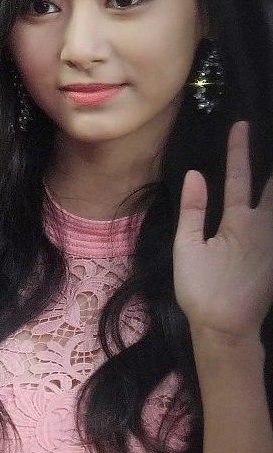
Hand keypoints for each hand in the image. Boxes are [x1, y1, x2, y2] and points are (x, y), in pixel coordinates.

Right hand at [176, 122, 272, 346]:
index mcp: (240, 222)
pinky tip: (272, 205)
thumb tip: (195, 175)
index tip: (243, 125)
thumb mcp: (188, 249)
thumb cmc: (202, 289)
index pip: (239, 177)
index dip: (239, 150)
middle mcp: (266, 227)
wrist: (228, 327)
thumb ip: (193, 210)